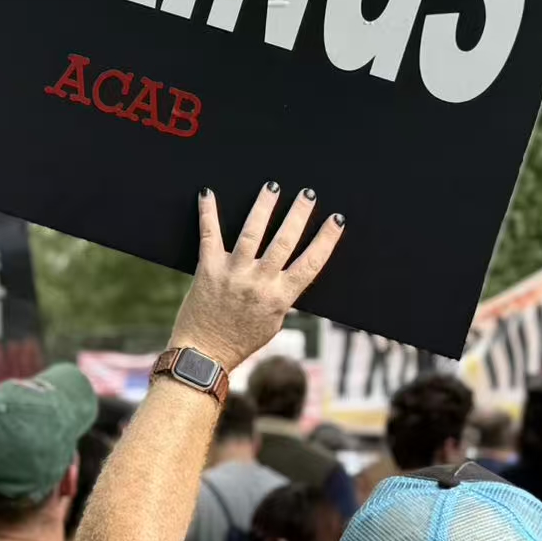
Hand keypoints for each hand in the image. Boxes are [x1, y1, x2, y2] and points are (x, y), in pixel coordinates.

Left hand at [169, 183, 342, 371]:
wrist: (204, 354)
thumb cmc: (241, 340)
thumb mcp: (274, 323)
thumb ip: (284, 297)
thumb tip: (296, 274)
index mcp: (280, 298)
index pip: (310, 263)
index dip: (326, 240)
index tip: (336, 220)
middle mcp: (259, 283)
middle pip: (284, 241)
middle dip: (299, 214)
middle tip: (308, 194)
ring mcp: (233, 274)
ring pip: (251, 232)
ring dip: (263, 206)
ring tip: (272, 186)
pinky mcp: (208, 269)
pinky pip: (208, 235)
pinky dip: (207, 212)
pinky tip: (207, 192)